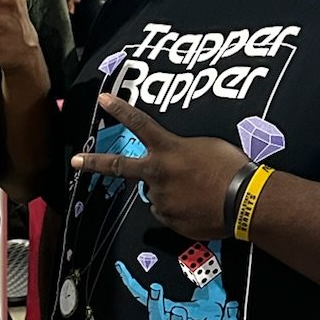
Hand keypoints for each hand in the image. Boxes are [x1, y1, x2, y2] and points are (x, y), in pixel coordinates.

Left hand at [73, 94, 246, 241]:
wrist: (244, 202)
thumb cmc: (231, 168)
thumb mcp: (206, 147)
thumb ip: (181, 152)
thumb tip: (173, 164)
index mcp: (168, 150)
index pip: (139, 124)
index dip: (120, 109)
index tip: (102, 99)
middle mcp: (157, 174)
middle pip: (120, 167)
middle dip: (94, 163)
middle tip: (74, 162)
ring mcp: (160, 200)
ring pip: (156, 193)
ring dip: (168, 191)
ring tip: (197, 192)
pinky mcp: (168, 221)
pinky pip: (168, 213)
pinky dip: (178, 210)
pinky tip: (198, 206)